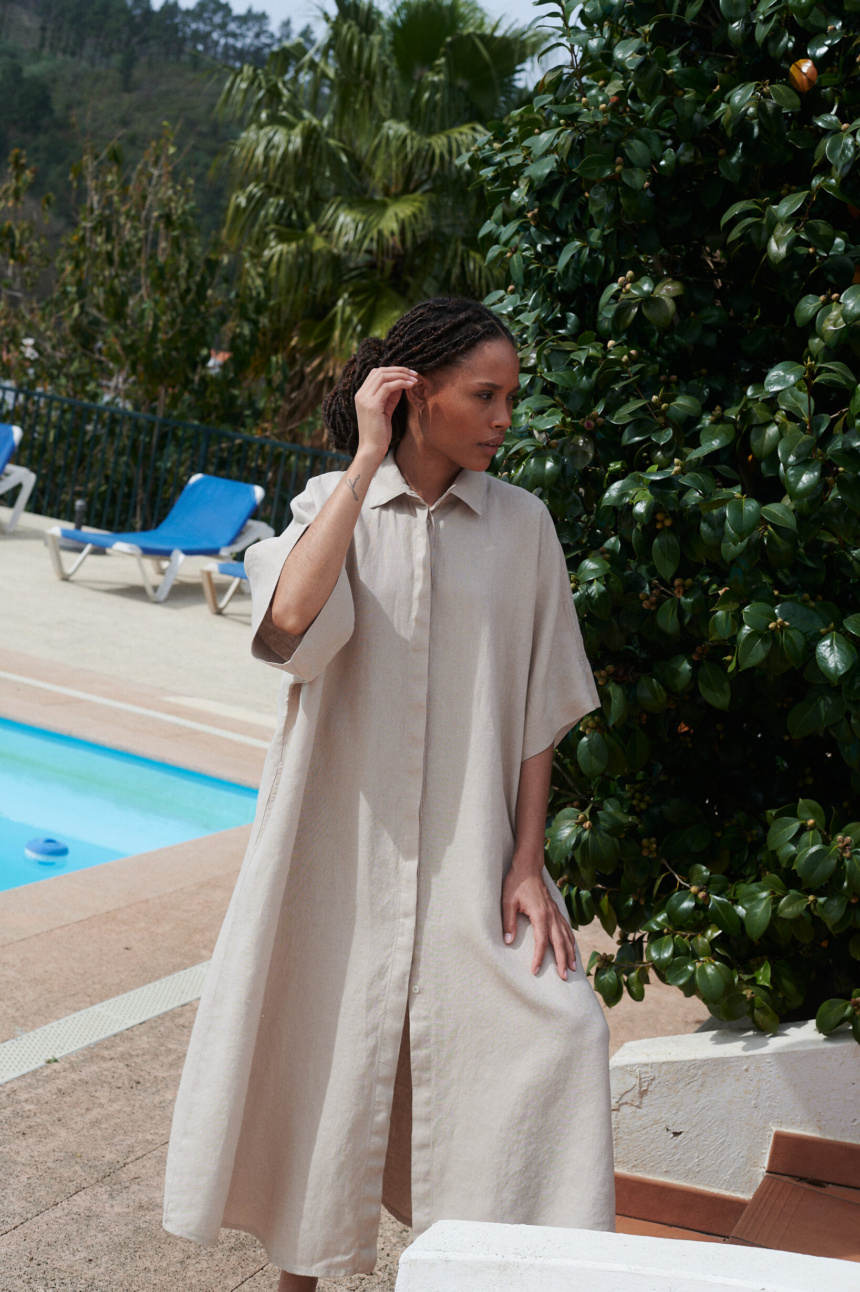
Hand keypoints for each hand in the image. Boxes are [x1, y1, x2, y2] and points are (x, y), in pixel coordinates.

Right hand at [354, 366, 417, 464]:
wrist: (371, 449)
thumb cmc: (379, 432)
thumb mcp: (385, 410)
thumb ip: (390, 396)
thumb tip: (402, 382)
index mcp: (361, 394)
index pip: (376, 373)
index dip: (393, 370)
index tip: (409, 374)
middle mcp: (361, 394)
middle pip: (380, 371)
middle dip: (399, 370)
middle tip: (415, 374)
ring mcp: (365, 399)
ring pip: (383, 376)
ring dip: (402, 375)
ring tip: (415, 379)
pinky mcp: (372, 406)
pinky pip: (387, 387)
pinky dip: (401, 383)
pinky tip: (411, 385)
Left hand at [501, 860, 576, 980]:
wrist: (527, 866)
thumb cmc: (515, 883)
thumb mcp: (507, 901)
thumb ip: (508, 922)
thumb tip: (508, 942)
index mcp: (540, 914)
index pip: (541, 941)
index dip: (539, 957)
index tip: (535, 970)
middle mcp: (551, 915)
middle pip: (559, 942)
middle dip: (562, 961)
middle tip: (564, 978)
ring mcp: (555, 912)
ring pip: (566, 936)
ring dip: (570, 953)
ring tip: (573, 968)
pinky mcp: (556, 910)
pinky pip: (566, 928)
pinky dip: (571, 940)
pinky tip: (572, 948)